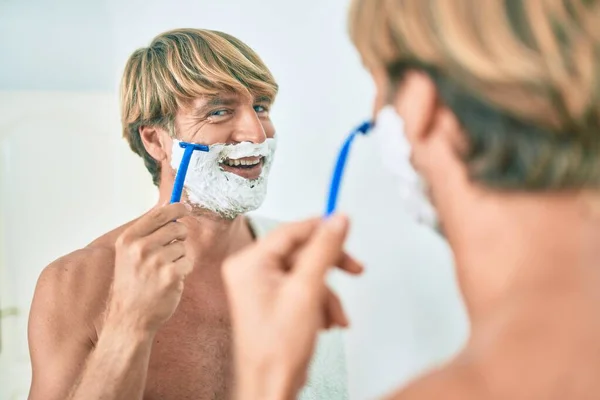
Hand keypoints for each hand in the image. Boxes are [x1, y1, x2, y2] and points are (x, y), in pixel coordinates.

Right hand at [106, 203, 192, 333]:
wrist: (130, 317)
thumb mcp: (129, 254)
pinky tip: (170, 281)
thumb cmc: (133, 284)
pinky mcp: (171, 275)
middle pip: (176, 228)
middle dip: (180, 238)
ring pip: (184, 247)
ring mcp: (156, 261)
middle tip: (170, 253)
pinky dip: (184, 270)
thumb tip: (169, 208)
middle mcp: (141, 247)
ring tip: (163, 272)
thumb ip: (148, 232)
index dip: (176, 208)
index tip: (186, 207)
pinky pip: (188, 262)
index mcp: (129, 239)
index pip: (159, 214)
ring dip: (180, 258)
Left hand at [222, 215, 362, 399]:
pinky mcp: (273, 300)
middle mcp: (251, 271)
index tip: (346, 226)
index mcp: (249, 263)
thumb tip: (337, 220)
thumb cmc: (277, 347)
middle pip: (301, 251)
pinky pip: (303, 287)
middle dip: (329, 269)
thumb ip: (324, 250)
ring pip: (307, 272)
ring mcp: (261, 287)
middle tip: (355, 268)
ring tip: (334, 317)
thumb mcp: (308, 290)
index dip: (321, 228)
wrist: (272, 385)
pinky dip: (319, 303)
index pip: (291, 231)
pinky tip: (325, 322)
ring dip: (327, 293)